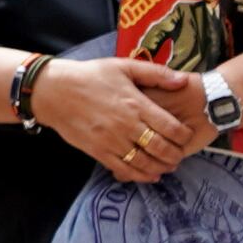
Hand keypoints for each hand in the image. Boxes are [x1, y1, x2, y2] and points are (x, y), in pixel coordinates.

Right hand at [31, 53, 212, 184]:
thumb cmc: (91, 76)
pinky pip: (123, 169)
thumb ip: (156, 74)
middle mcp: (126, 125)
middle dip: (175, 154)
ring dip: (161, 167)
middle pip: (160, 148)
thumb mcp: (124, 66)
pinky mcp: (98, 151)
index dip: (184, 135)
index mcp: (136, 104)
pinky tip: (150, 175)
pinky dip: (140, 176)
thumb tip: (183, 81)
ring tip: (169, 166)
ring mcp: (112, 141)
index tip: (188, 136)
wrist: (54, 91)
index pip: (170, 127)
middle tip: (180, 155)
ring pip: (144, 162)